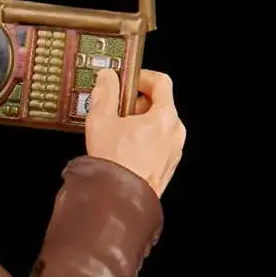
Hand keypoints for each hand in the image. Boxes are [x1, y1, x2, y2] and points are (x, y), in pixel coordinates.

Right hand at [85, 69, 185, 196]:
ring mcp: (173, 152)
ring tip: (115, 131)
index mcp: (165, 116)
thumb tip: (107, 77)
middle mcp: (175, 133)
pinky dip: (142, 140)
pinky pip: (157, 145)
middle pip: (160, 104)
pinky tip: (121, 149)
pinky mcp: (166, 167)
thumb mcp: (101, 120)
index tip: (126, 81)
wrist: (118, 199)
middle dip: (136, 102)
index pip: (161, 82)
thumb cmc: (114, 162)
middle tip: (115, 107)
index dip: (141, 77)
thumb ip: (105, 93)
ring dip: (138, 123)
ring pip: (158, 126)